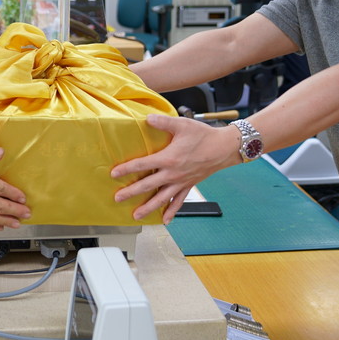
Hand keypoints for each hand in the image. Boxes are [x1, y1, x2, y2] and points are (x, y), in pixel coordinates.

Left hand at [110, 114, 239, 222]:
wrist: (224, 148)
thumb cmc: (203, 136)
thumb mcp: (182, 125)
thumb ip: (163, 122)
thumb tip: (147, 119)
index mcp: (169, 158)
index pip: (143, 165)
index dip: (127, 169)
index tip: (114, 174)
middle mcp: (173, 173)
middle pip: (148, 185)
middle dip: (131, 192)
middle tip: (118, 198)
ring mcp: (181, 182)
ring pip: (162, 198)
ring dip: (148, 207)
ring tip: (136, 215)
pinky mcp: (189, 185)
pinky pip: (179, 201)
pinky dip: (172, 211)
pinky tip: (165, 220)